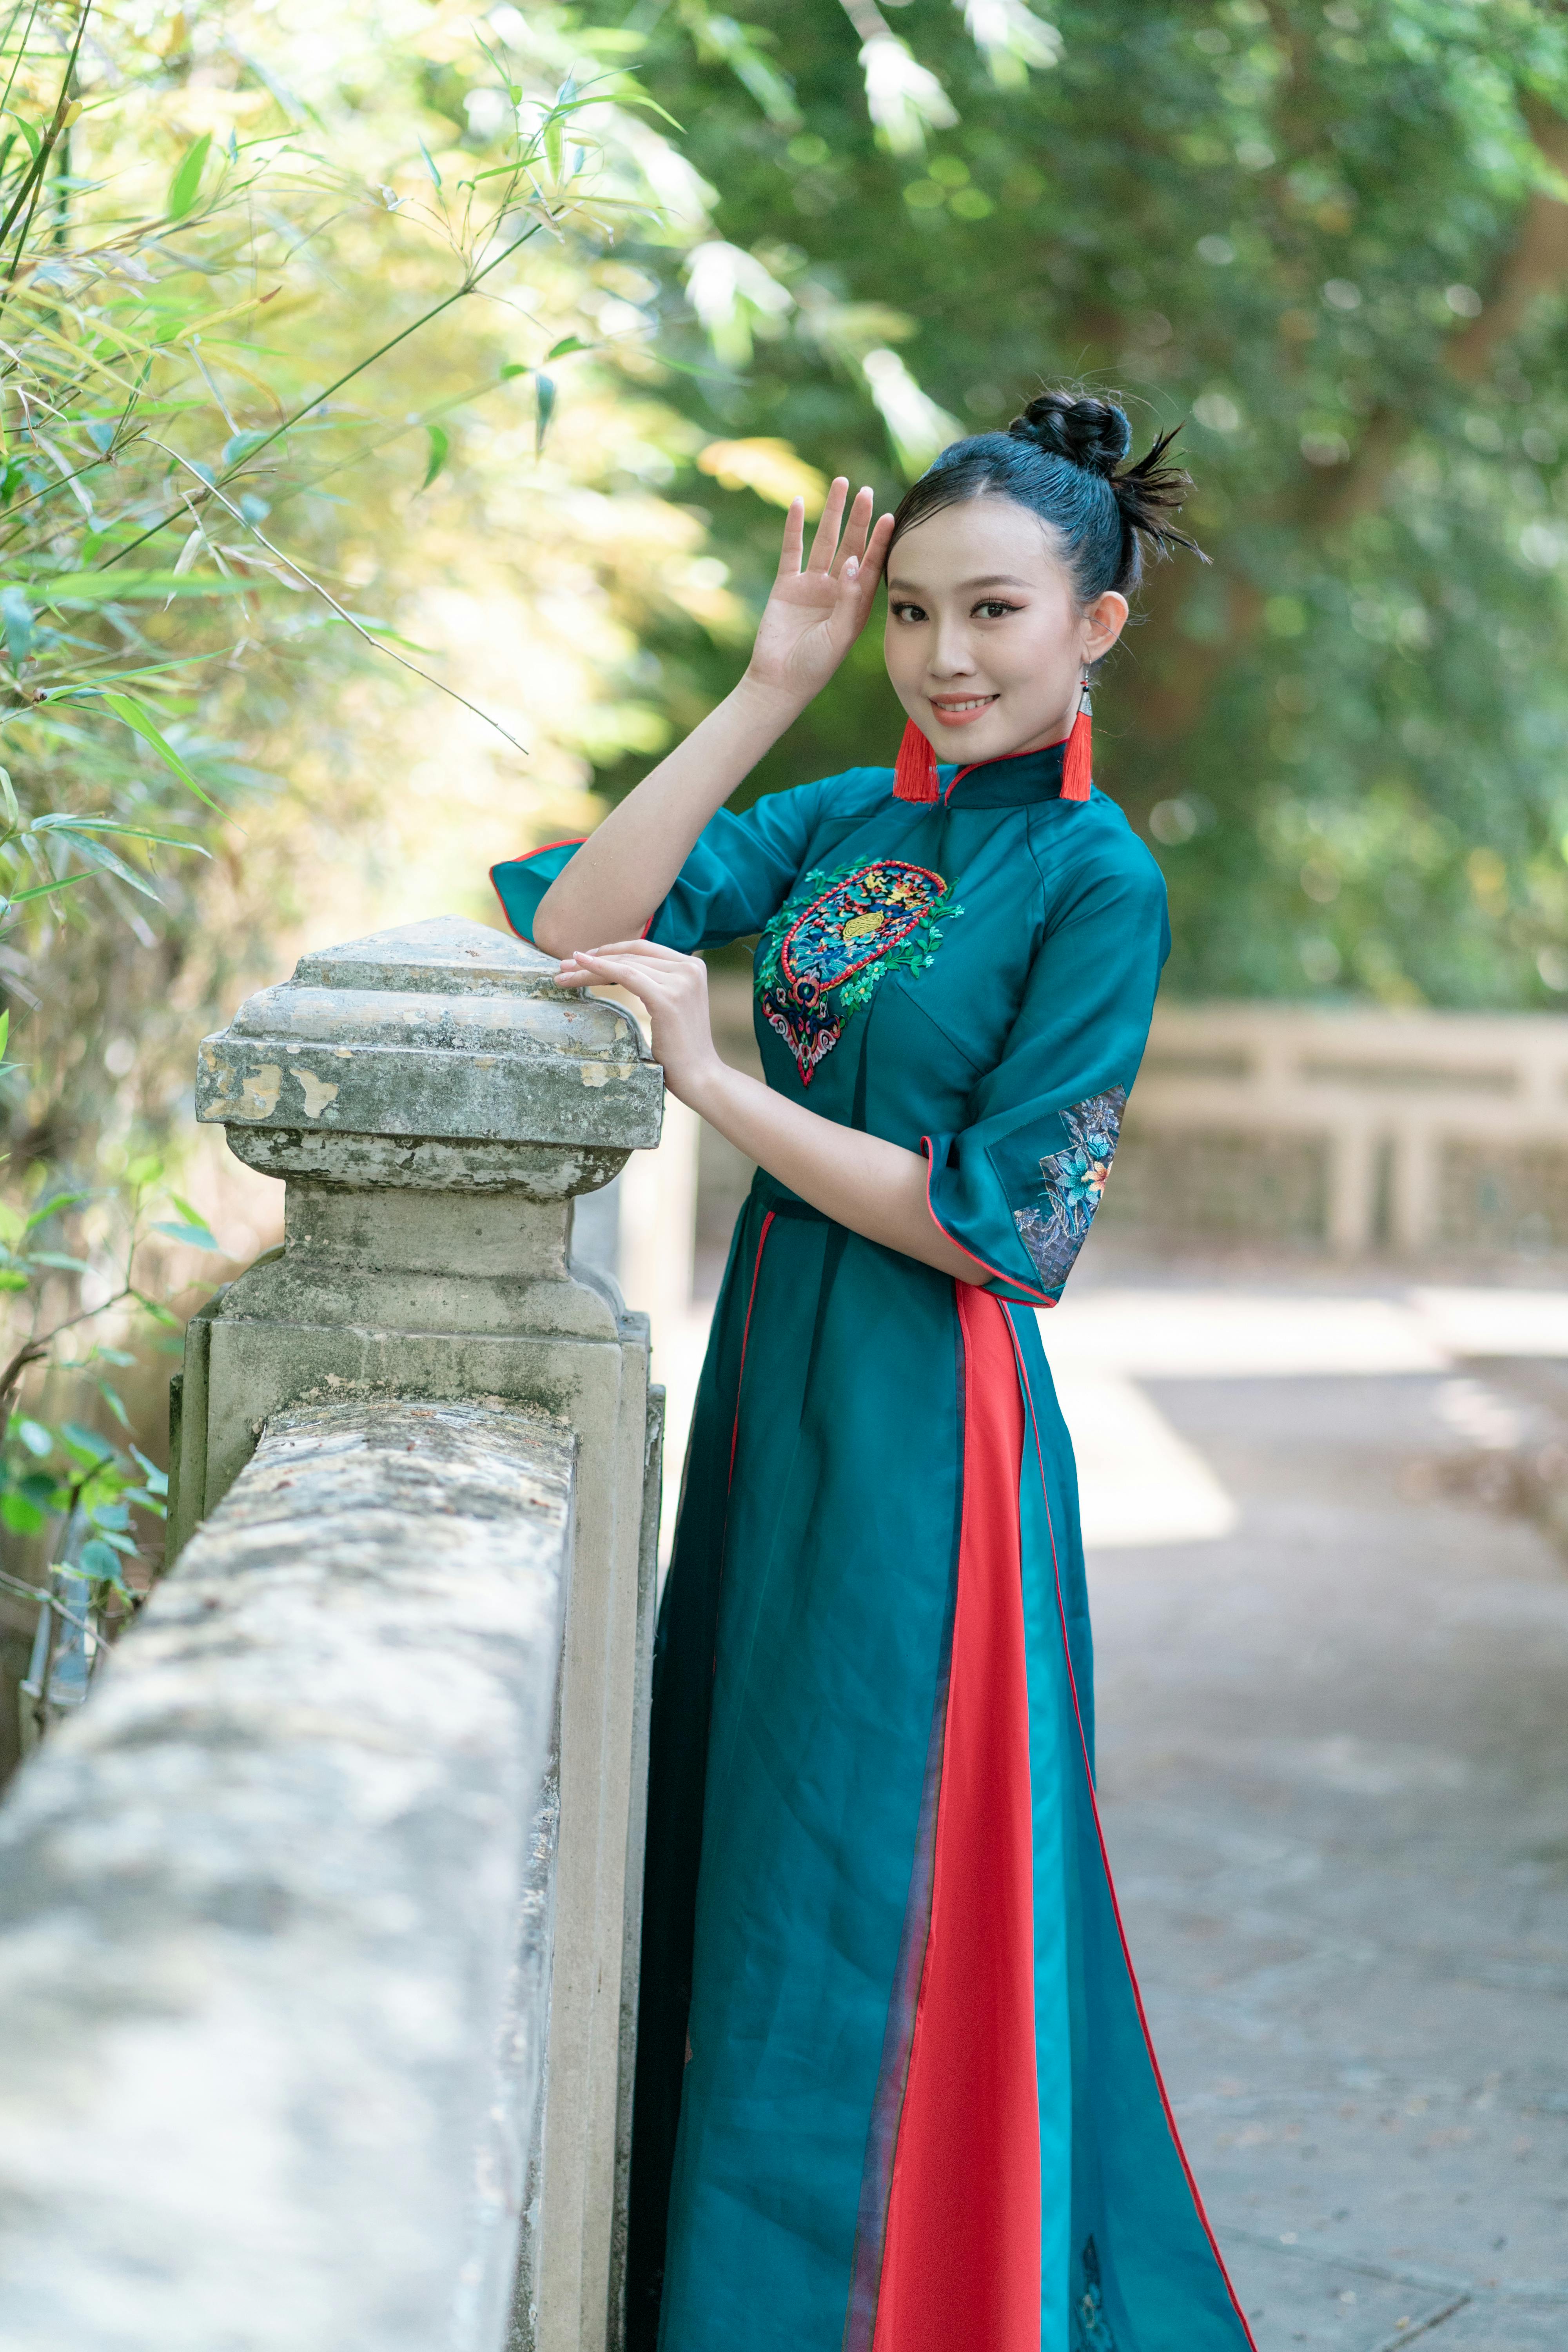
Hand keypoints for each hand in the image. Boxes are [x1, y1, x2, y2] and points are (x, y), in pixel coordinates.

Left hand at [553, 939, 725, 1108]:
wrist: (699, 1076)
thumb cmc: (680, 1049)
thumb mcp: (670, 1006)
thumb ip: (657, 983)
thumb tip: (622, 970)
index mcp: (692, 966)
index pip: (643, 950)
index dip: (611, 950)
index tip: (582, 959)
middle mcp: (690, 967)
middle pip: (631, 955)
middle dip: (595, 958)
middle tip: (563, 966)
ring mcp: (681, 981)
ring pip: (624, 965)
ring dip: (589, 967)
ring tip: (563, 975)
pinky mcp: (668, 998)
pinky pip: (626, 975)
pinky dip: (600, 968)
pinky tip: (580, 966)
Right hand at [743, 478, 893, 710]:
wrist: (780, 681)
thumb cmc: (815, 665)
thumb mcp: (839, 636)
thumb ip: (847, 599)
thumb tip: (850, 561)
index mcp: (856, 603)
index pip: (871, 564)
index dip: (880, 541)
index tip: (891, 517)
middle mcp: (836, 589)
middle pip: (850, 545)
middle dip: (858, 519)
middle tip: (864, 491)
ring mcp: (811, 586)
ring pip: (824, 541)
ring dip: (832, 514)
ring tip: (840, 485)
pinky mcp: (786, 586)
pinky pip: (792, 551)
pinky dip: (794, 527)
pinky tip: (798, 503)